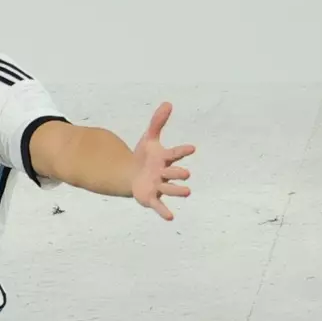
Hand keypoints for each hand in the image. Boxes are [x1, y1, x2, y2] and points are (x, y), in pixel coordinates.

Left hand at [131, 102, 195, 220]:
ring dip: (178, 190)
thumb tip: (168, 103)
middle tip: (186, 174)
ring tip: (187, 192)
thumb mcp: (148, 139)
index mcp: (165, 159)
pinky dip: (164, 211)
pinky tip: (170, 217)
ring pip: (169, 189)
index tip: (192, 148)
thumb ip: (157, 122)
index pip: (175, 154)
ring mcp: (158, 186)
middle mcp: (164, 174)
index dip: (182, 151)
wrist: (129, 174)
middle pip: (173, 173)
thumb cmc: (144, 157)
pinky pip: (159, 205)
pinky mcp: (150, 198)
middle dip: (179, 173)